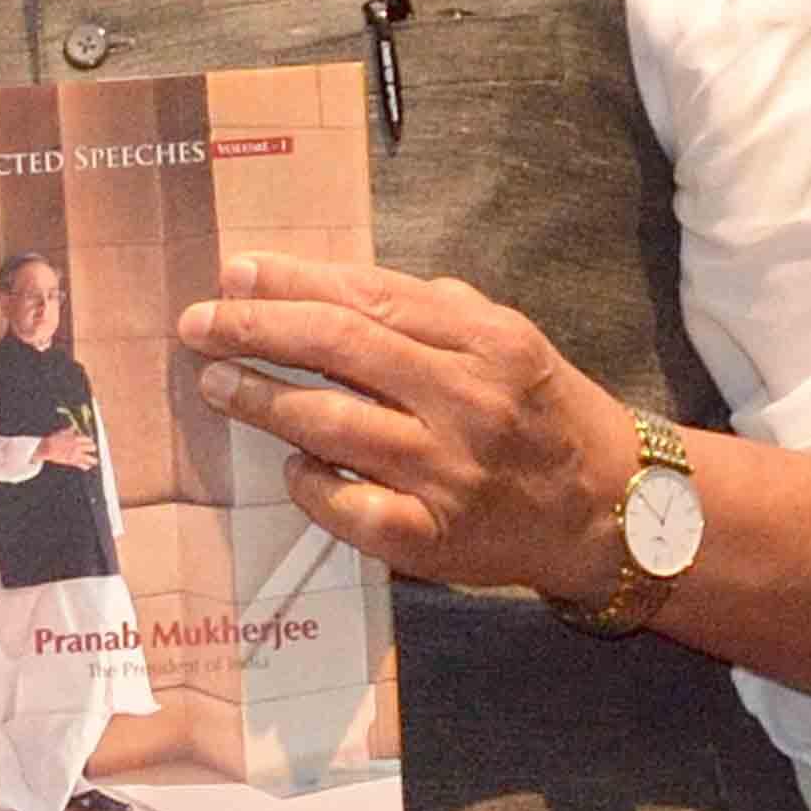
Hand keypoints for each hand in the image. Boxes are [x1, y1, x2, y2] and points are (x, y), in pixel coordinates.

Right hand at [49, 424, 102, 471]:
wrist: (48, 448)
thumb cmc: (54, 439)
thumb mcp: (62, 432)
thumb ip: (70, 430)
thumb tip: (73, 426)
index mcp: (77, 438)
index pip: (88, 439)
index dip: (89, 441)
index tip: (90, 442)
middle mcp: (79, 446)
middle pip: (91, 447)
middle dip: (92, 448)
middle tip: (92, 449)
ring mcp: (76, 454)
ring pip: (88, 458)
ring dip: (93, 459)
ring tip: (95, 461)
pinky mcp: (72, 461)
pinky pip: (81, 464)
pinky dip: (85, 466)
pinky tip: (87, 467)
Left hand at [188, 249, 638, 598]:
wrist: (609, 510)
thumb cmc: (542, 416)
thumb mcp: (511, 343)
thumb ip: (435, 311)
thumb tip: (326, 283)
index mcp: (489, 341)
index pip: (372, 298)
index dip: (296, 282)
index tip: (235, 273)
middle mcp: (469, 400)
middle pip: (343, 349)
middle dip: (259, 331)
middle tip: (201, 324)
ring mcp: (448, 471)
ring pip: (332, 424)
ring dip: (262, 400)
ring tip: (215, 381)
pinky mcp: (431, 536)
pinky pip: (346, 505)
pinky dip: (308, 482)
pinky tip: (289, 466)